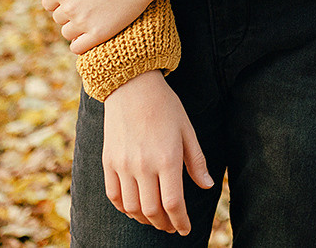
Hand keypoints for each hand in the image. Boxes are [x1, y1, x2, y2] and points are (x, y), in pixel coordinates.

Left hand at [27, 0, 180, 54]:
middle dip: (70, 12)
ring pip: (67, 33)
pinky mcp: (98, 34)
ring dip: (76, 27)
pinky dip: (80, 43)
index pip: (49, 3)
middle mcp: (68, 7)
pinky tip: (91, 34)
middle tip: (90, 2)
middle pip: (58, 18)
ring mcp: (83, 22)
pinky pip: (77, 47)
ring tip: (94, 15)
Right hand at [102, 70, 212, 235]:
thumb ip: (196, 161)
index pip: (173, 203)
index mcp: (167, 158)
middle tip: (172, 226)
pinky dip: (125, 209)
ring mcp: (123, 165)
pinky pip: (114, 196)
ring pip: (132, 208)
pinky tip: (135, 209)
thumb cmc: (165, 106)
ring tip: (156, 220)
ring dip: (145, 220)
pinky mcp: (108, 162)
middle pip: (152, 210)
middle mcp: (143, 165)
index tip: (185, 229)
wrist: (132, 86)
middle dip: (164, 224)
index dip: (180, 221)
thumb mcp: (187, 130)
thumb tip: (207, 185)